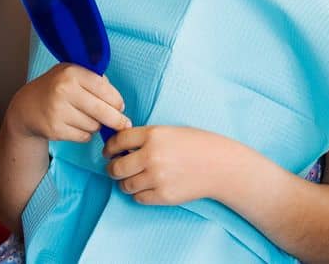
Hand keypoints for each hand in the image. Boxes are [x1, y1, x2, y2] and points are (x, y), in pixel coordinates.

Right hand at [7, 63, 131, 142]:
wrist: (27, 107)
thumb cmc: (56, 88)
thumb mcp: (72, 73)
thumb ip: (95, 81)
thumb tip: (118, 103)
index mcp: (71, 72)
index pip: (104, 88)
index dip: (117, 100)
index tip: (121, 106)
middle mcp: (64, 90)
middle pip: (102, 111)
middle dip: (117, 120)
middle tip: (124, 124)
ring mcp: (58, 111)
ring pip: (94, 126)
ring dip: (96, 125)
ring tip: (87, 118)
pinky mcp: (55, 130)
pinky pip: (84, 137)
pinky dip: (86, 134)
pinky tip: (77, 125)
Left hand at [103, 125, 233, 206]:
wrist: (220, 165)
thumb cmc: (196, 144)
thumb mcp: (169, 131)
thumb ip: (145, 138)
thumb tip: (119, 147)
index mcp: (153, 134)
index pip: (118, 141)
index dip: (109, 147)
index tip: (108, 152)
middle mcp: (151, 156)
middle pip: (116, 167)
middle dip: (112, 168)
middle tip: (114, 169)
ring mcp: (156, 177)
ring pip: (125, 185)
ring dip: (125, 183)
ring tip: (132, 179)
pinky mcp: (163, 195)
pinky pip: (138, 198)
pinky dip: (138, 194)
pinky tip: (146, 187)